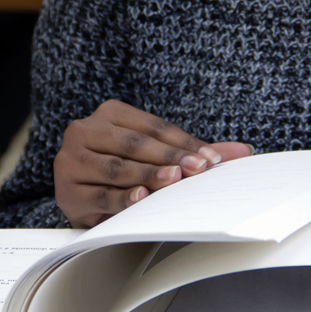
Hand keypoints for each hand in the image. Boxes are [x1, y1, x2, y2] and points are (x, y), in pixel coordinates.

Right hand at [55, 99, 251, 227]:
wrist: (80, 195)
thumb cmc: (123, 172)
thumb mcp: (155, 156)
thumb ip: (193, 152)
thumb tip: (243, 151)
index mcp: (108, 113)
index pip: (151, 127)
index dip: (183, 142)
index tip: (211, 158)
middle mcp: (84, 130)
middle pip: (134, 144)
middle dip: (170, 157)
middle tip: (199, 169)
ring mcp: (71, 160)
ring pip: (117, 168)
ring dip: (148, 175)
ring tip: (174, 180)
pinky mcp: (67, 191)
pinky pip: (100, 195)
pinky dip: (122, 198)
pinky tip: (141, 198)